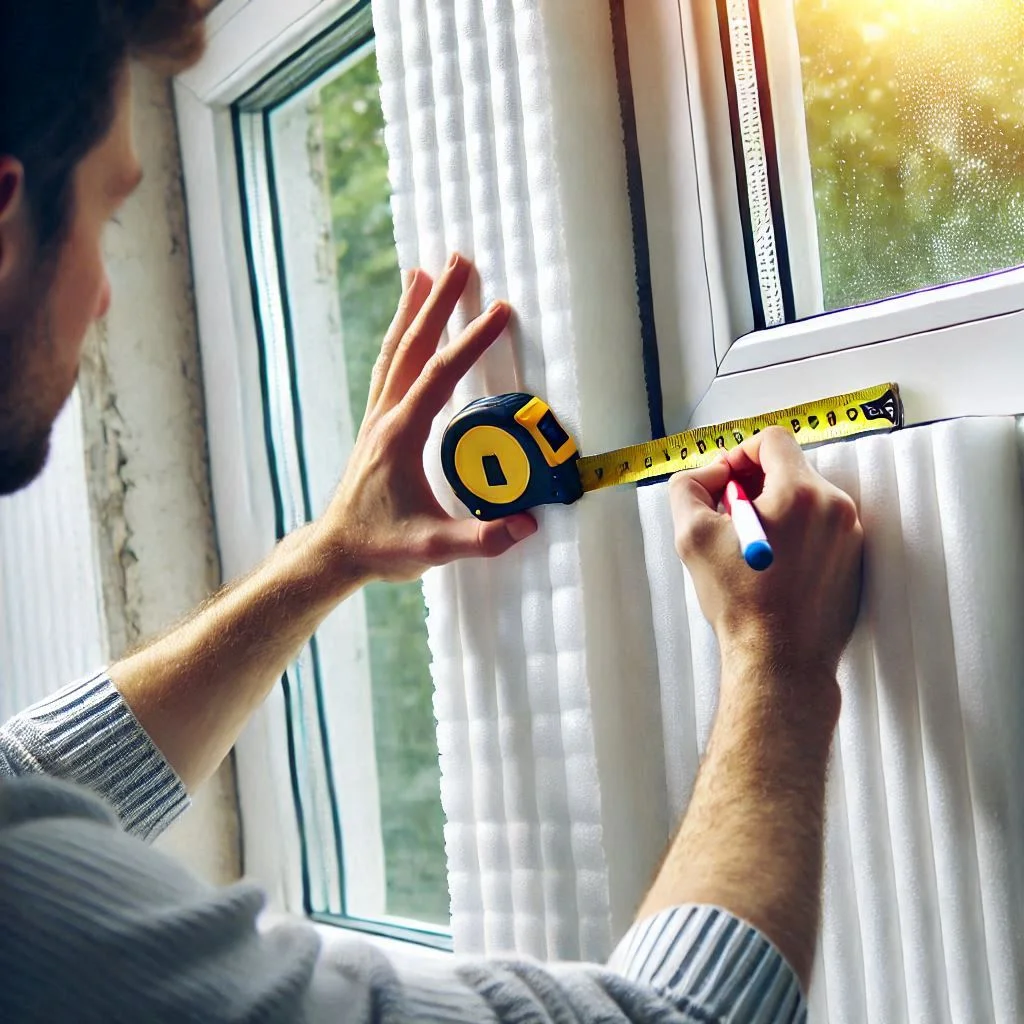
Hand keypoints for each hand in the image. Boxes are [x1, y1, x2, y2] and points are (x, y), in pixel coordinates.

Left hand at [316, 254, 537, 584]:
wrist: (335, 550)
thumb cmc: (380, 546)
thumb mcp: (433, 548)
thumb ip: (481, 538)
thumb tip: (527, 524)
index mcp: (401, 436)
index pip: (440, 376)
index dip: (471, 342)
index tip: (500, 311)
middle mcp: (385, 417)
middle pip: (413, 346)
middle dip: (438, 301)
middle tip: (458, 258)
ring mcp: (377, 418)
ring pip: (396, 351)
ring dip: (412, 310)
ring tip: (423, 272)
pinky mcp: (377, 425)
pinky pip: (389, 368)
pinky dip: (400, 338)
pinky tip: (407, 327)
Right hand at [669, 427, 862, 678]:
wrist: (780, 661)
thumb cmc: (741, 604)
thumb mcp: (692, 537)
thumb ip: (689, 488)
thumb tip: (706, 476)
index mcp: (800, 492)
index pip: (773, 440)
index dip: (741, 453)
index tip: (725, 480)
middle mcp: (834, 507)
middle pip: (791, 468)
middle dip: (755, 485)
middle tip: (730, 517)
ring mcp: (850, 536)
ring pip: (806, 499)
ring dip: (775, 511)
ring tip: (750, 548)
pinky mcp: (855, 561)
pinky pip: (821, 528)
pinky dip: (795, 535)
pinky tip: (773, 567)